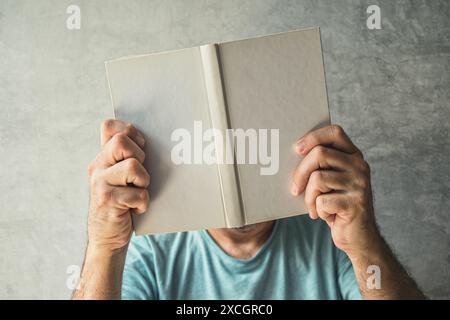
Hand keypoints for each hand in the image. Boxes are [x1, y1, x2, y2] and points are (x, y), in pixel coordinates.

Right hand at [87, 119, 149, 252]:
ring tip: (137, 192)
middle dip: (140, 157)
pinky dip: (143, 202)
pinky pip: (138, 193)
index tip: (140, 147)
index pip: (109, 126)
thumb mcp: (122, 177)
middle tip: (138, 176)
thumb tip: (158, 139)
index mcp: (103, 157)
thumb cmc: (124, 203)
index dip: (129, 131)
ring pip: (133, 166)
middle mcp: (97, 166)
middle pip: (122, 142)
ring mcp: (99, 183)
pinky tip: (135, 209)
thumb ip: (129, 158)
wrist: (108, 237)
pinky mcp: (106, 200)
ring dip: (143, 181)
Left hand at [291, 125, 378, 255]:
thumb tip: (287, 156)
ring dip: (309, 197)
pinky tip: (325, 216)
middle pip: (319, 154)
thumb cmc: (336, 205)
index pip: (334, 132)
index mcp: (354, 156)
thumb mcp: (330, 181)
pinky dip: (316, 210)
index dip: (313, 137)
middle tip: (295, 190)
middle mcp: (360, 166)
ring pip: (317, 179)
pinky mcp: (355, 203)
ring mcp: (360, 184)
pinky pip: (321, 201)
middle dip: (300, 172)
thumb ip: (319, 166)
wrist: (358, 237)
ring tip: (314, 207)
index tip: (296, 149)